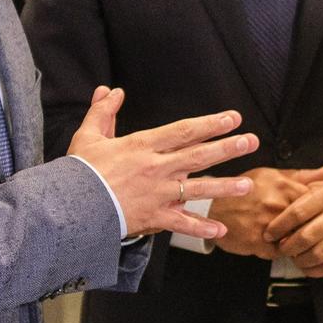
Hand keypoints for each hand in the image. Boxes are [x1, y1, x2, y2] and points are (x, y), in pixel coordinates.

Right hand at [67, 86, 257, 239]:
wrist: (71, 207)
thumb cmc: (80, 172)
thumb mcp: (88, 136)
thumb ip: (103, 112)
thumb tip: (111, 91)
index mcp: (143, 145)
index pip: (184, 131)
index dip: (211, 124)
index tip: (232, 118)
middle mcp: (157, 168)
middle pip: (199, 155)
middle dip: (228, 148)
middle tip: (251, 141)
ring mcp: (158, 194)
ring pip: (198, 189)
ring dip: (225, 187)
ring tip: (248, 184)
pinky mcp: (154, 217)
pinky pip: (182, 224)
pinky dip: (201, 229)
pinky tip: (220, 231)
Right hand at [209, 166, 322, 257]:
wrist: (212, 208)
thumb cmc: (244, 190)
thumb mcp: (271, 175)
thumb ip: (301, 176)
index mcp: (282, 186)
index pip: (315, 202)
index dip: (318, 211)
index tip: (315, 214)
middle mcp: (276, 204)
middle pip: (307, 223)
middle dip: (307, 227)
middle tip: (304, 228)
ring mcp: (266, 225)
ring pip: (295, 239)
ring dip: (295, 240)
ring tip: (289, 236)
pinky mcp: (257, 243)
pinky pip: (280, 252)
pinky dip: (281, 250)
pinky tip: (274, 243)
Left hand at [265, 178, 322, 277]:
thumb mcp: (317, 185)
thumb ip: (295, 191)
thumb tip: (271, 205)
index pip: (297, 213)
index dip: (279, 226)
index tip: (268, 234)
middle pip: (306, 237)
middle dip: (287, 247)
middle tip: (280, 248)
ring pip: (317, 254)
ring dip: (299, 260)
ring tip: (293, 256)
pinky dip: (313, 270)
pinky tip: (305, 265)